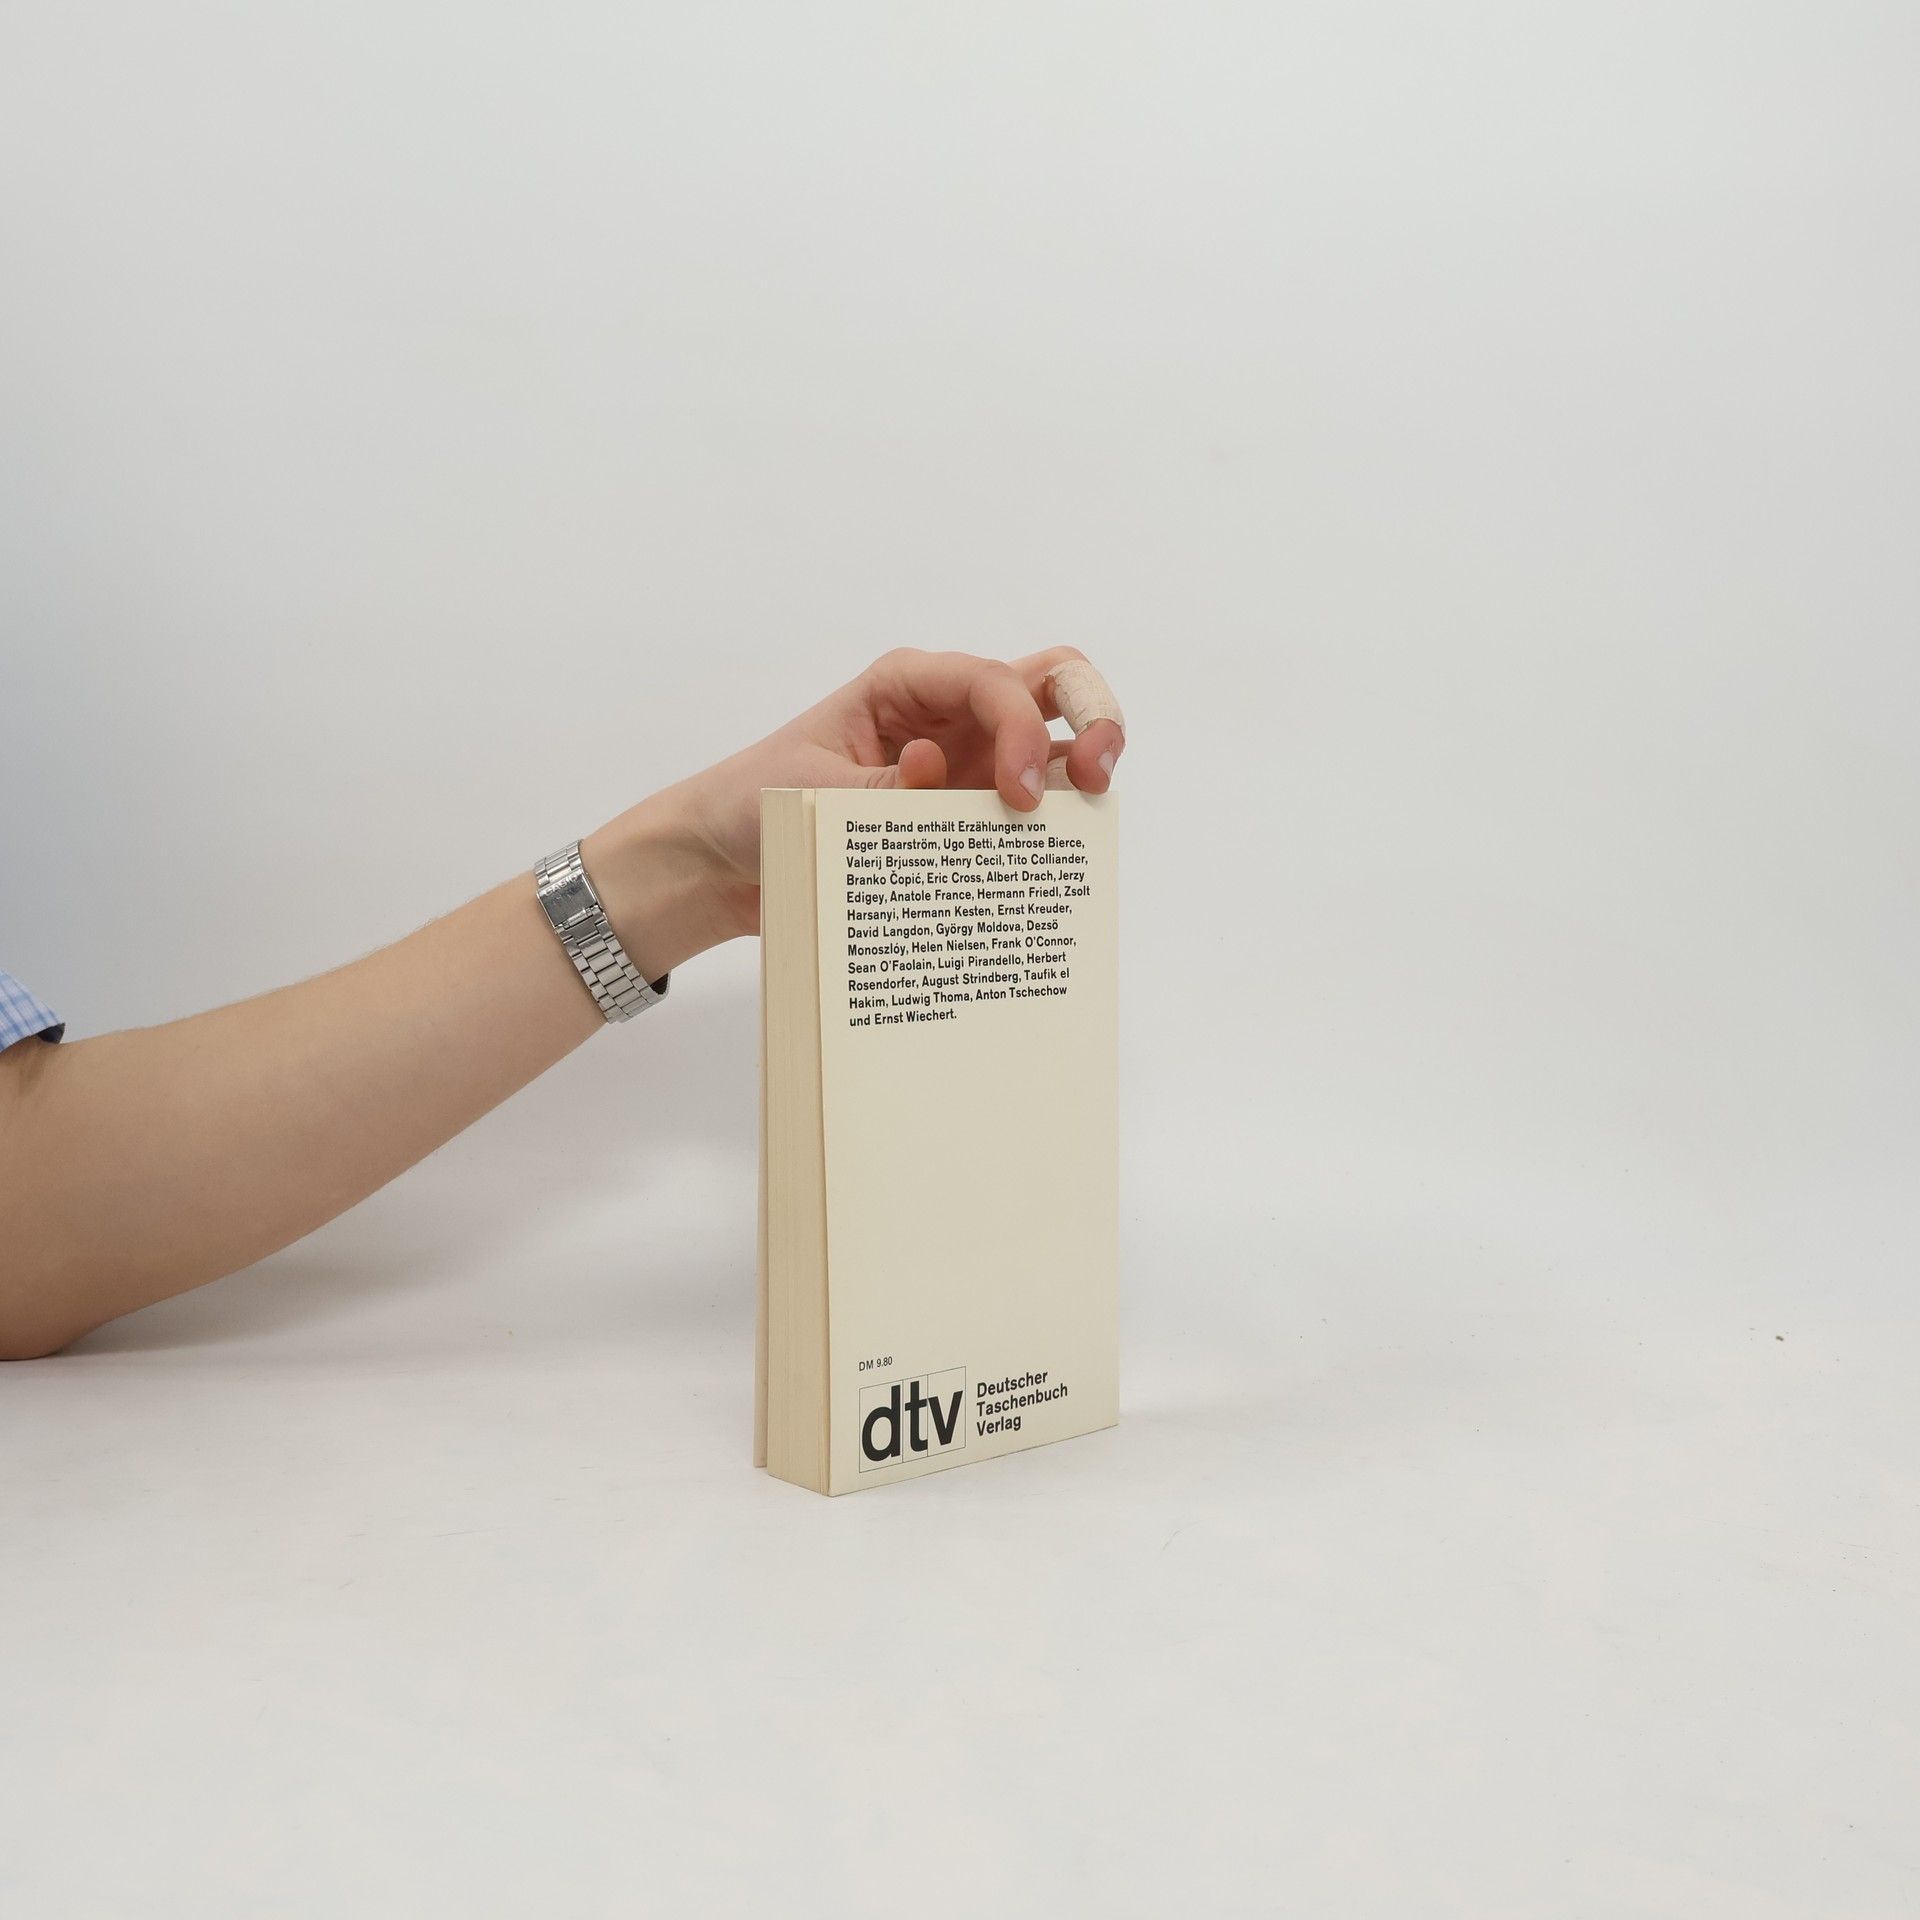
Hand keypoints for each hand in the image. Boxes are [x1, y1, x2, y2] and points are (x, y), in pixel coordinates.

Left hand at [585, 647, 1126, 959]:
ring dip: (1083, 770)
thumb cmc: (751, 804)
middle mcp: (948, 714)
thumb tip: (940, 772)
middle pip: (1052, 682)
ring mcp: (965, 764)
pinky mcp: (964, 815)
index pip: (993, 681)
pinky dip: (1051, 829)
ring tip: (1087, 819)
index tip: (1017, 798)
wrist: (722, 863)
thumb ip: (880, 787)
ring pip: (1053, 743)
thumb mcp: (807, 792)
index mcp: (908, 684)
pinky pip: (1028, 813)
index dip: (1020, 731)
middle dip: (1093, 713)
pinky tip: (1049, 865)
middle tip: (1095, 776)